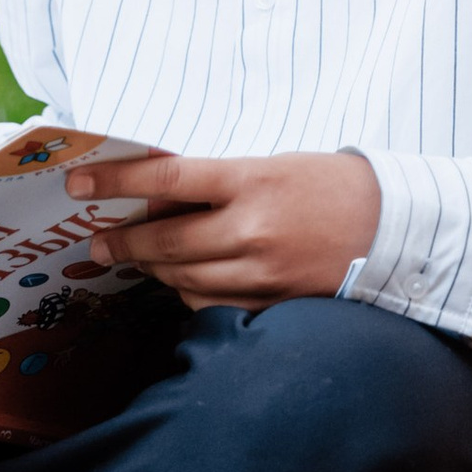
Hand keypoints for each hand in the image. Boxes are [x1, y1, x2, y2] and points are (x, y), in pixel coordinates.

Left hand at [62, 150, 379, 308]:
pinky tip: (185, 281)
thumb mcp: (271, 166)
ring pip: (182, 277)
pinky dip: (190, 293)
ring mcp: (261, 271)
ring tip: (139, 260)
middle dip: (123, 242)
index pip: (165, 179)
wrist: (393, 226)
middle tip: (100, 241)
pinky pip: (210, 305)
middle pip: (165, 239)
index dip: (114, 181)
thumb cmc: (330, 185)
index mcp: (251, 180)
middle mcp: (252, 228)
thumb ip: (217, 182)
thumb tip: (157, 197)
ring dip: (154, 269)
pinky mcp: (272, 301)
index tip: (78, 182)